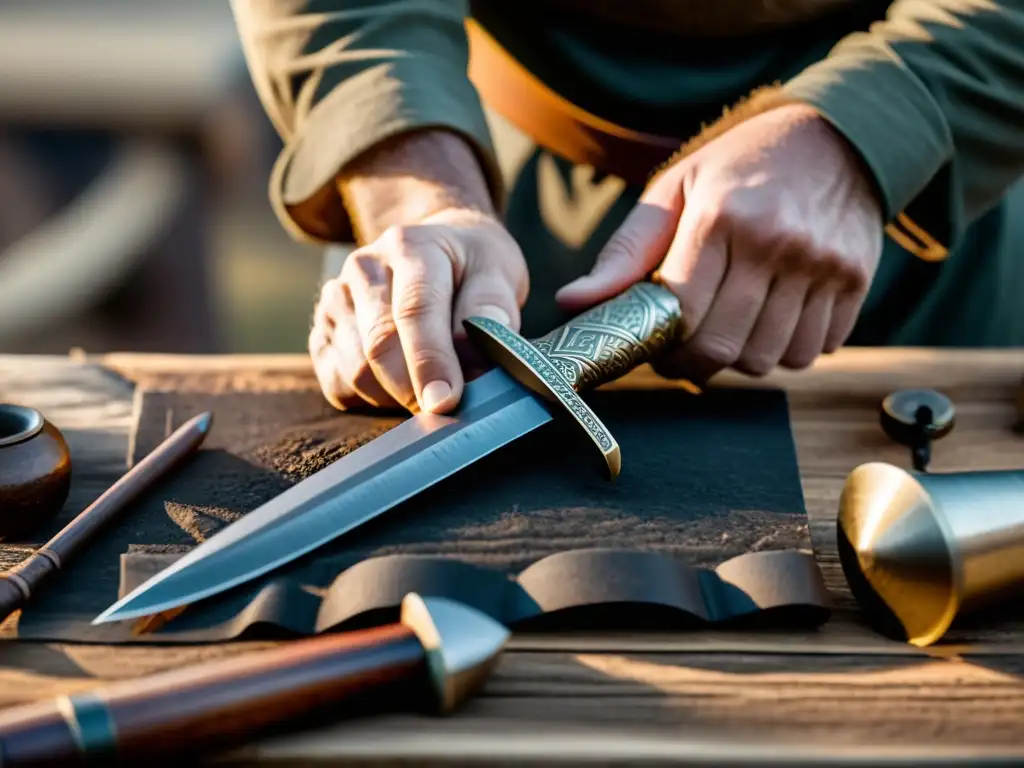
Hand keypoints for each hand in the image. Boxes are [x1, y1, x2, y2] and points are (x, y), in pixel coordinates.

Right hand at [310, 208, 528, 413]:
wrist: (440, 255)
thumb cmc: (471, 270)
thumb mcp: (497, 273)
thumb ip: (490, 311)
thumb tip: (474, 362)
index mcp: (409, 247)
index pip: (414, 308)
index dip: (430, 360)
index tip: (446, 401)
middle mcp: (363, 268)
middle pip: (378, 344)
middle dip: (414, 388)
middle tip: (448, 409)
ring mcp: (336, 301)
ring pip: (356, 370)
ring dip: (395, 395)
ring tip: (428, 387)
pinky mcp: (322, 333)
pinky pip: (339, 385)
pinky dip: (372, 399)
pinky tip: (399, 386)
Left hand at [556, 103, 883, 381]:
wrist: (839, 136)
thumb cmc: (740, 167)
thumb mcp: (674, 191)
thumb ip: (624, 253)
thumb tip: (570, 302)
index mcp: (720, 217)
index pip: (683, 316)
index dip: (662, 347)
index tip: (656, 347)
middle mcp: (776, 242)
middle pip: (725, 349)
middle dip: (695, 364)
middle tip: (686, 350)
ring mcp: (822, 264)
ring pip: (771, 359)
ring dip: (742, 359)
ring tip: (731, 328)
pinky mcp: (856, 280)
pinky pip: (814, 350)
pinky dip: (788, 349)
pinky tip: (773, 319)